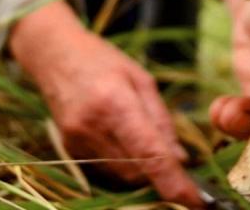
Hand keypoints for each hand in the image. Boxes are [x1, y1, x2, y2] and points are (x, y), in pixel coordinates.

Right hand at [9, 1, 202, 206]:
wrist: (53, 54)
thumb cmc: (103, 60)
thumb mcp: (141, 79)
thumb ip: (161, 121)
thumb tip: (181, 160)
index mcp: (115, 103)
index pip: (149, 154)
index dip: (174, 183)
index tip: (196, 200)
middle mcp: (93, 127)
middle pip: (137, 172)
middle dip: (161, 173)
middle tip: (176, 161)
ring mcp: (76, 141)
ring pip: (121, 176)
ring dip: (141, 169)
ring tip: (143, 138)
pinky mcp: (68, 149)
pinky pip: (105, 170)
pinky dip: (122, 163)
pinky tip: (121, 138)